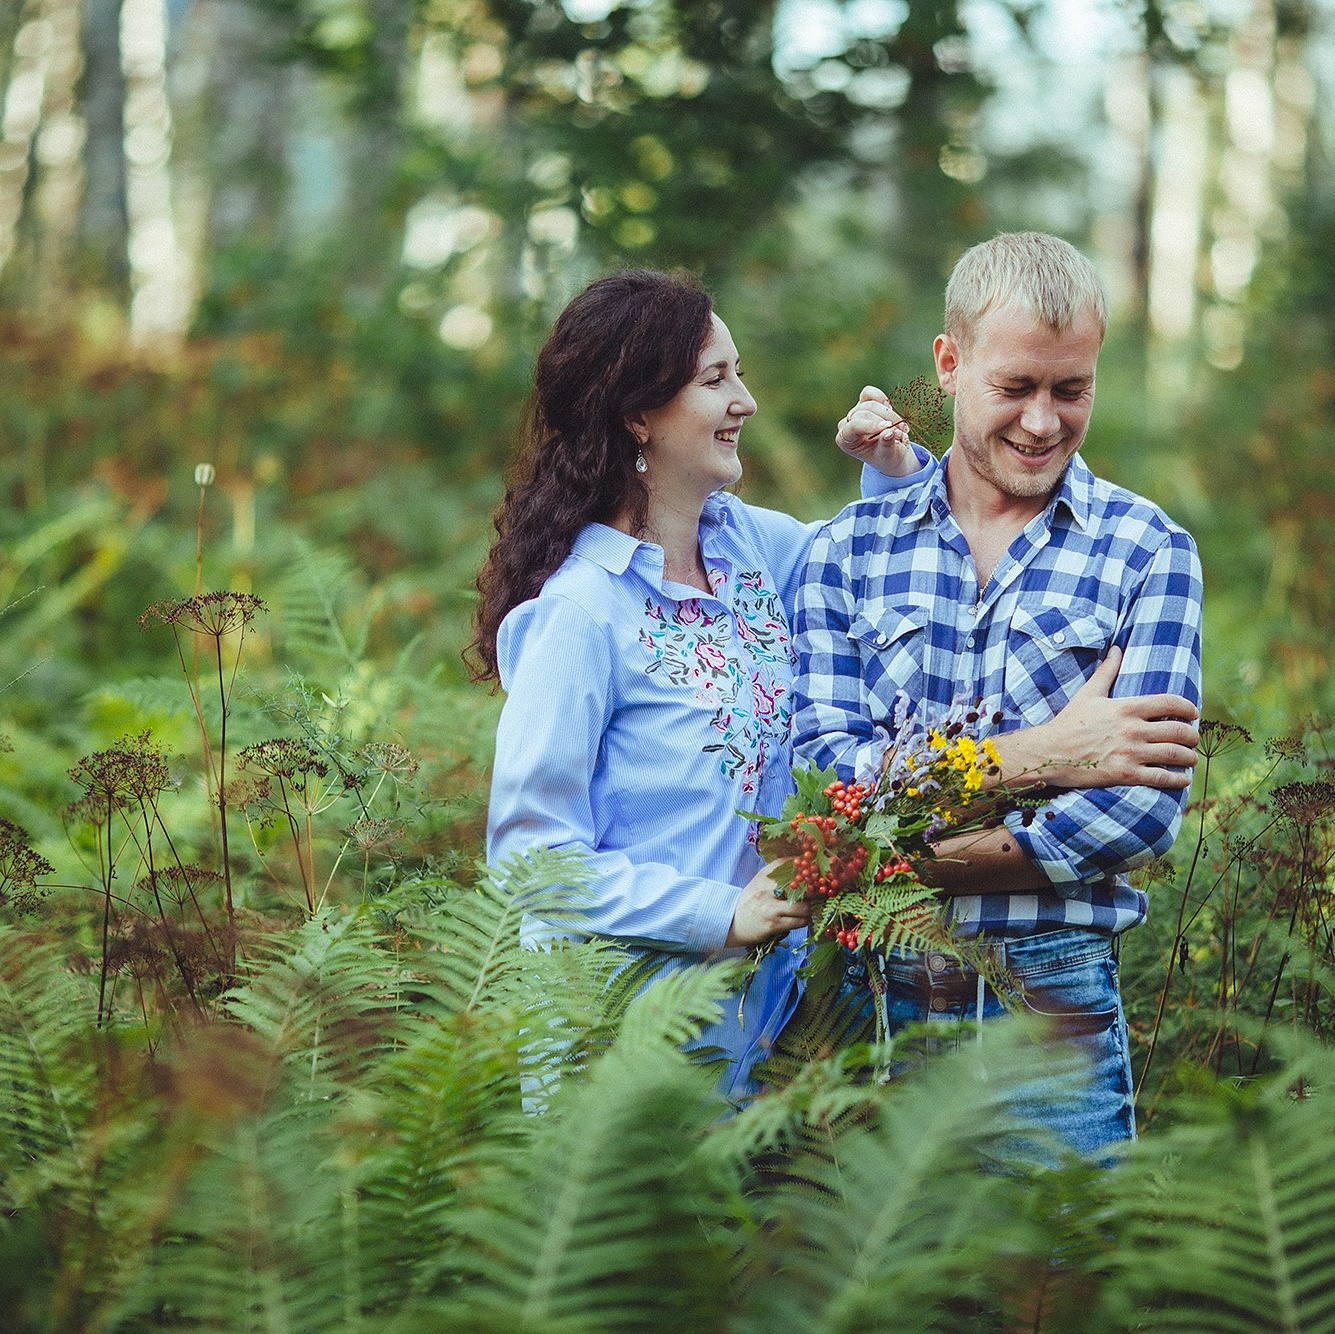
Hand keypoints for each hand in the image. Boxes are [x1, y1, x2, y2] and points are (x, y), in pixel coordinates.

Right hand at [724, 861, 810, 947]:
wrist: (731, 922)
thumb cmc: (750, 902)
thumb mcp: (761, 882)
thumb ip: (778, 872)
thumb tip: (802, 866)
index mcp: (765, 875)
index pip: (792, 864)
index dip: (808, 870)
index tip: (814, 875)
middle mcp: (767, 889)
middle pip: (802, 885)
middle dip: (812, 891)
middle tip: (815, 894)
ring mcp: (770, 907)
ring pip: (804, 907)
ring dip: (809, 909)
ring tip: (806, 910)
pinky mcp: (773, 924)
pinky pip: (799, 921)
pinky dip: (803, 921)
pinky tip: (799, 919)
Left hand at [835, 386, 914, 476]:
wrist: (892, 453)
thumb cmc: (887, 457)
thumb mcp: (888, 456)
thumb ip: (886, 444)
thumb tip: (888, 433)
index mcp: (846, 441)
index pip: (854, 427)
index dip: (871, 425)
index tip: (888, 428)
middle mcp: (846, 425)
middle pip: (864, 414)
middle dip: (885, 422)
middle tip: (902, 434)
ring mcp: (854, 412)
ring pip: (870, 404)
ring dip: (890, 415)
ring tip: (902, 428)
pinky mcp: (863, 403)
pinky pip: (869, 393)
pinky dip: (882, 399)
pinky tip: (891, 409)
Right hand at [1001, 648, 1199, 789]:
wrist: (1049, 753)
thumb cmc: (1069, 722)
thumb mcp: (1088, 694)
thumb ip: (1106, 671)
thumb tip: (1116, 649)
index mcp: (1127, 707)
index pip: (1171, 703)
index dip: (1188, 708)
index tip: (1193, 713)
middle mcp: (1132, 729)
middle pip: (1179, 731)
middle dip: (1193, 735)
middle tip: (1193, 738)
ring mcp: (1130, 753)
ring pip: (1175, 755)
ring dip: (1189, 757)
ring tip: (1190, 758)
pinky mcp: (1125, 774)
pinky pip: (1161, 777)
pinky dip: (1177, 779)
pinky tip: (1182, 778)